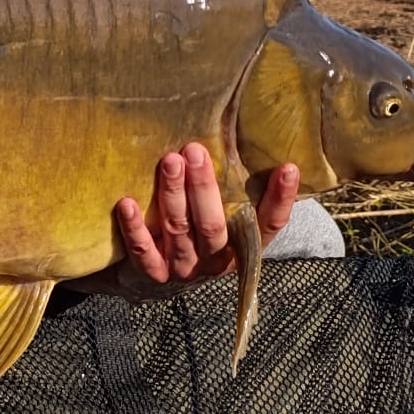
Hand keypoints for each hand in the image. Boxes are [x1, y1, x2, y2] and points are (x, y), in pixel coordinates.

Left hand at [93, 143, 298, 298]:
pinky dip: (135, 228)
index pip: (269, 224)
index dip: (280, 198)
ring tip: (169, 162)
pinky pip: (143, 251)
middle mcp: (216, 259)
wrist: (155, 273)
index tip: (287, 168)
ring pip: (179, 231)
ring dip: (173, 195)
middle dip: (204, 187)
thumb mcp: (224, 212)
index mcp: (243, 243)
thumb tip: (245, 140)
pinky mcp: (153, 273)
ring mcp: (184, 268)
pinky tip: (127, 203)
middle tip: (196, 150)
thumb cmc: (197, 227)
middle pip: (214, 225)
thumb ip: (235, 188)